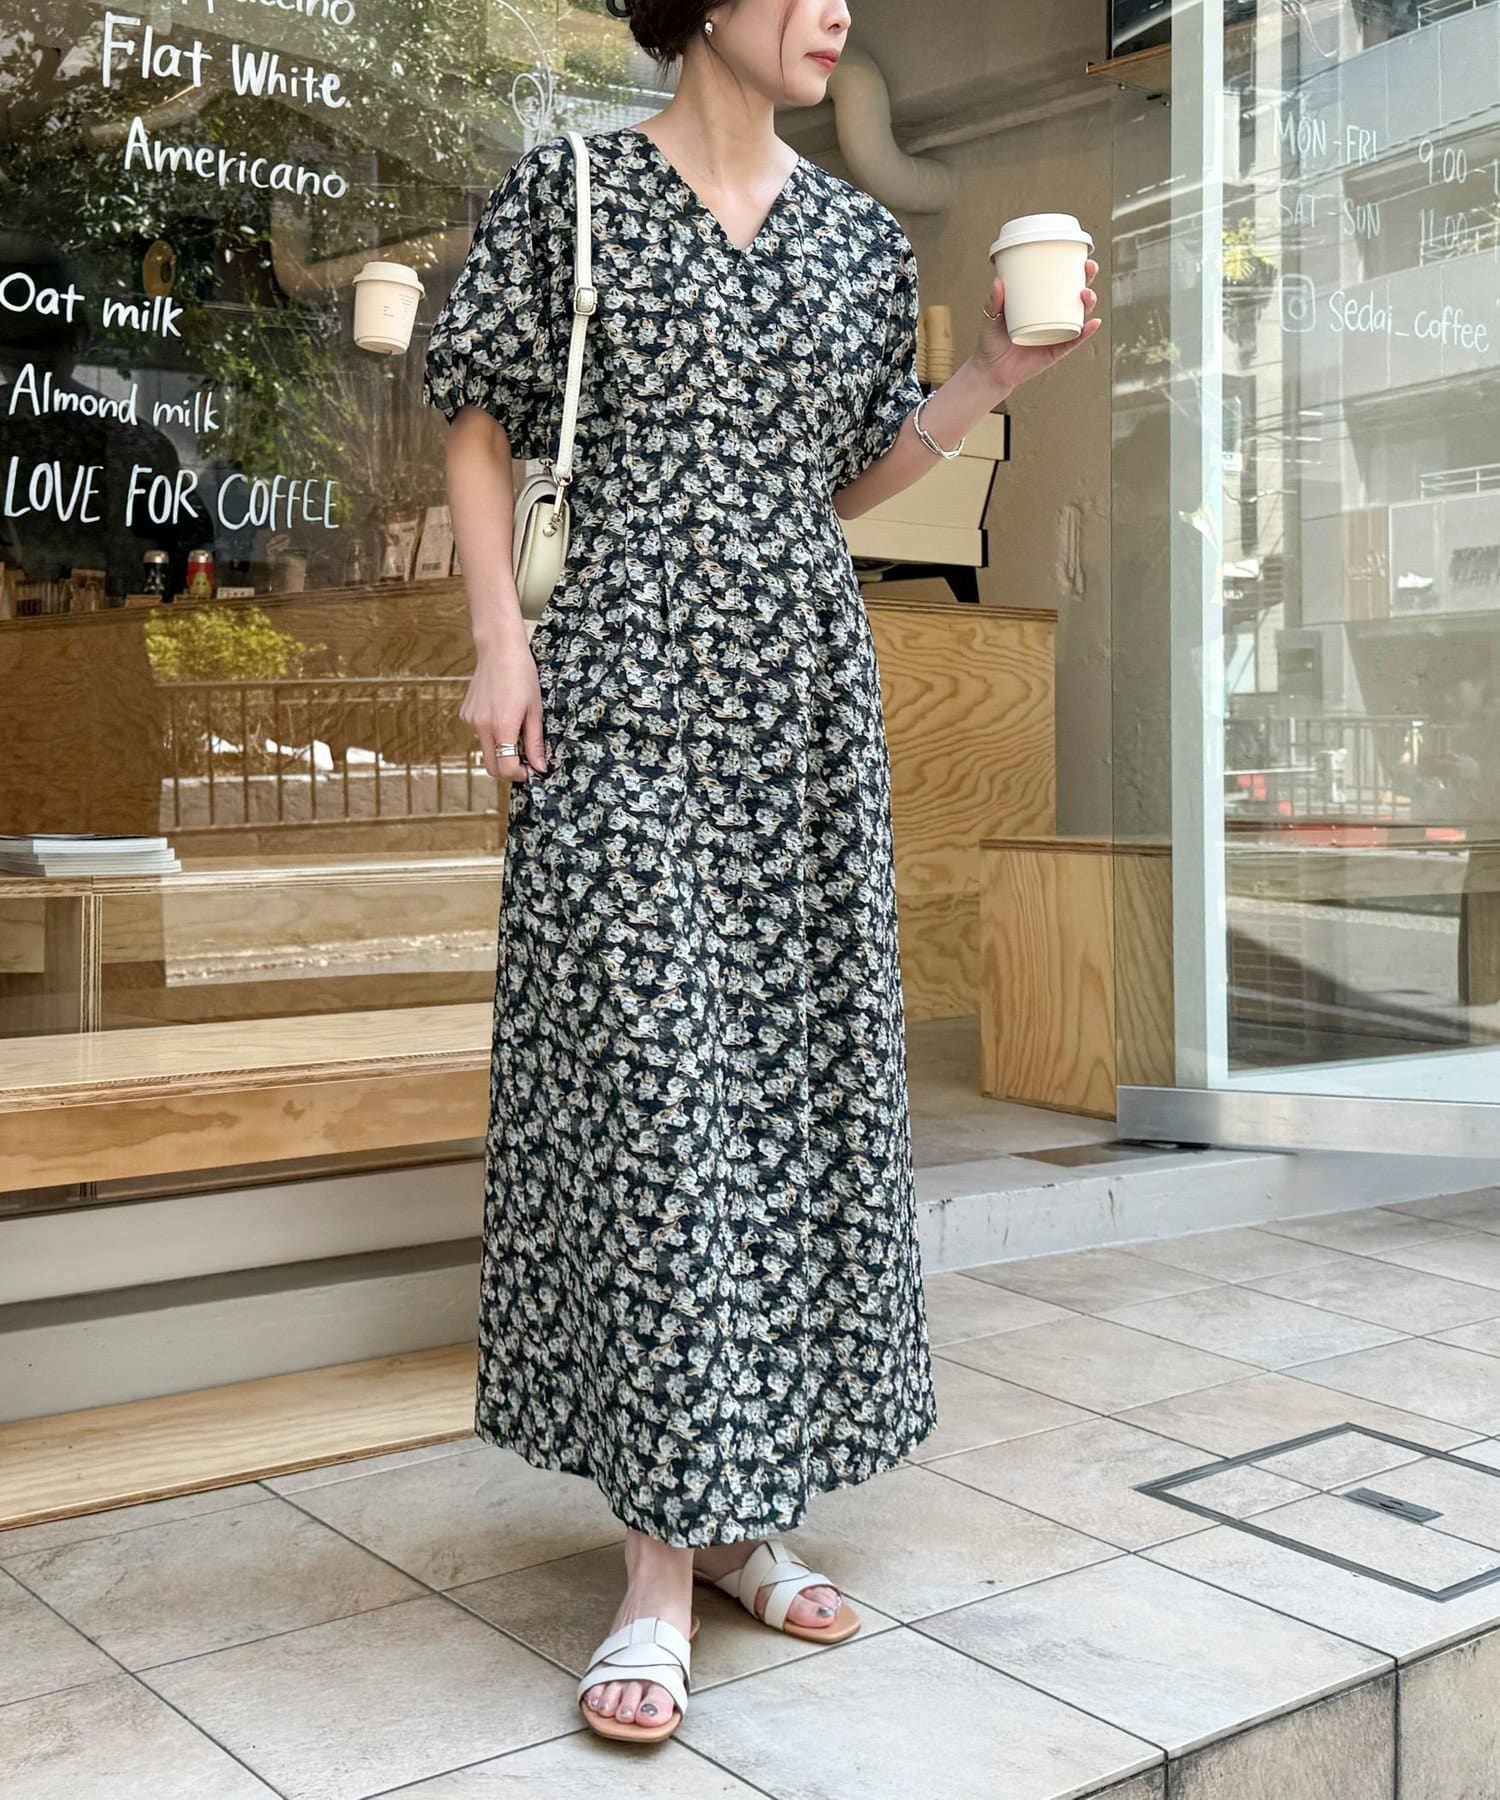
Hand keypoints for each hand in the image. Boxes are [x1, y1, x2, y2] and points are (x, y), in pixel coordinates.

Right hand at [461, 641, 548, 784]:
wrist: (499, 650)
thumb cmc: (523, 676)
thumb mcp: (535, 710)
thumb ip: (535, 742)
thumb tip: (539, 768)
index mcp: (503, 727)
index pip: (506, 768)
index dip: (520, 775)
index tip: (531, 770)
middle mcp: (482, 727)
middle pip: (491, 767)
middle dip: (508, 769)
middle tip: (524, 759)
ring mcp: (471, 720)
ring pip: (485, 751)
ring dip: (499, 751)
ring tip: (514, 730)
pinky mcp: (465, 714)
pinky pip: (478, 734)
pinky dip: (491, 734)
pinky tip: (500, 714)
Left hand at [972, 258, 1100, 396]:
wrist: (991, 371)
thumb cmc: (992, 341)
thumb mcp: (991, 318)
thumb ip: (994, 301)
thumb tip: (998, 281)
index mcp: (1040, 304)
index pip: (1060, 283)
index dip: (1074, 269)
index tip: (1079, 256)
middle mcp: (1053, 316)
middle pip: (1076, 295)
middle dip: (1087, 280)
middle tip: (1088, 268)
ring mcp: (1057, 333)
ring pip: (1079, 315)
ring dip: (1088, 303)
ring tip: (1086, 295)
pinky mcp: (1057, 350)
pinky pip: (1075, 340)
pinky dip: (1086, 332)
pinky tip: (1094, 323)